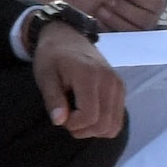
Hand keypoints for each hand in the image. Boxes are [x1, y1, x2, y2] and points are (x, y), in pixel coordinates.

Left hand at [28, 18, 127, 141]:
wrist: (67, 37)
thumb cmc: (52, 57)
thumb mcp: (45, 75)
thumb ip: (52, 98)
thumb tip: (59, 121)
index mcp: (89, 76)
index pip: (89, 116)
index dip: (73, 124)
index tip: (60, 116)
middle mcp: (110, 81)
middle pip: (104, 124)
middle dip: (83, 130)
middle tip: (67, 119)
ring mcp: (118, 85)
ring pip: (114, 124)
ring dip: (94, 129)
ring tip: (78, 117)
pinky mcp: (120, 88)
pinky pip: (118, 117)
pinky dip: (103, 123)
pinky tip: (88, 114)